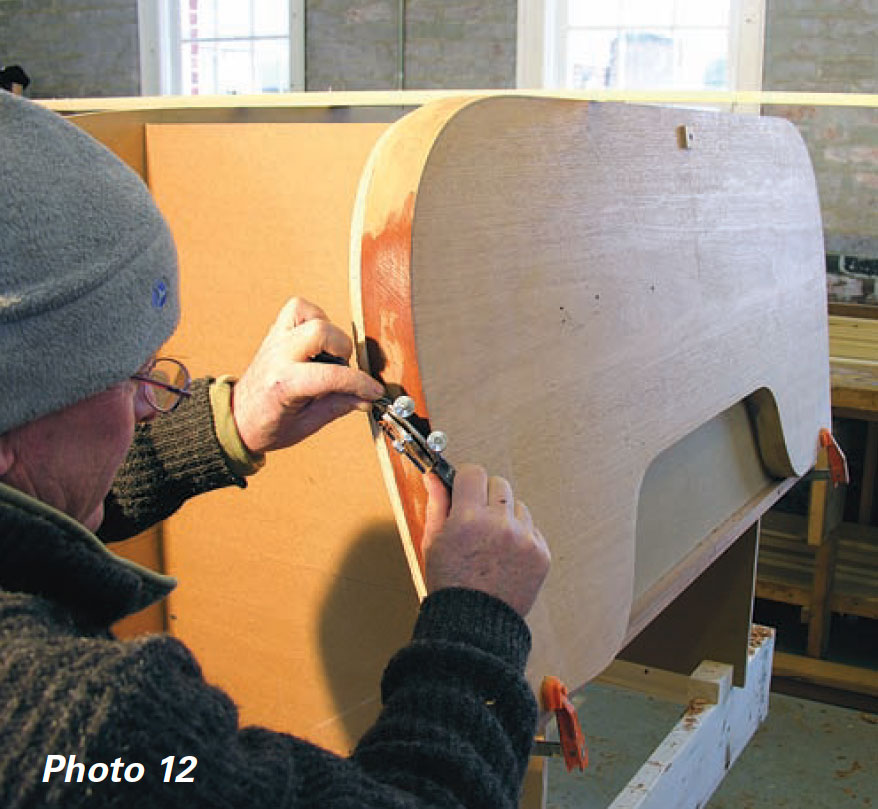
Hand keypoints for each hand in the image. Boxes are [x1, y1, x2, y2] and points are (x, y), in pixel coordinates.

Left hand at [232, 297, 383, 453]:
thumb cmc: (268, 424)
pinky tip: (317, 342)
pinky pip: (299, 309)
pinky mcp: (276, 331)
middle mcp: (278, 355)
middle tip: (342, 369)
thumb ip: (338, 407)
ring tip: (327, 356)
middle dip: (342, 350)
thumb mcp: (306, 425)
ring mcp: (275, 340)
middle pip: (321, 332)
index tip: (373, 391)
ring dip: (329, 333)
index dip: (360, 383)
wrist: (237, 418)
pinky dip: (315, 320)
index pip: (331, 375)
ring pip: (311, 314)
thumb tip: (365, 398)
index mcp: (283, 384)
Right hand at [421, 464, 550, 616]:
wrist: (474, 625)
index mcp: (468, 518)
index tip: (464, 490)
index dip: (466, 480)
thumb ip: (437, 504)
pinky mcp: (541, 553)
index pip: (474, 472)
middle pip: (499, 484)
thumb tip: (434, 477)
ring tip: (491, 543)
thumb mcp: (433, 542)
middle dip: (486, 496)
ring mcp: (524, 539)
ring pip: (518, 506)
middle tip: (476, 519)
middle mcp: (499, 525)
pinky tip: (504, 556)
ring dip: (505, 517)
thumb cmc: (449, 585)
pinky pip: (532, 528)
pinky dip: (520, 537)